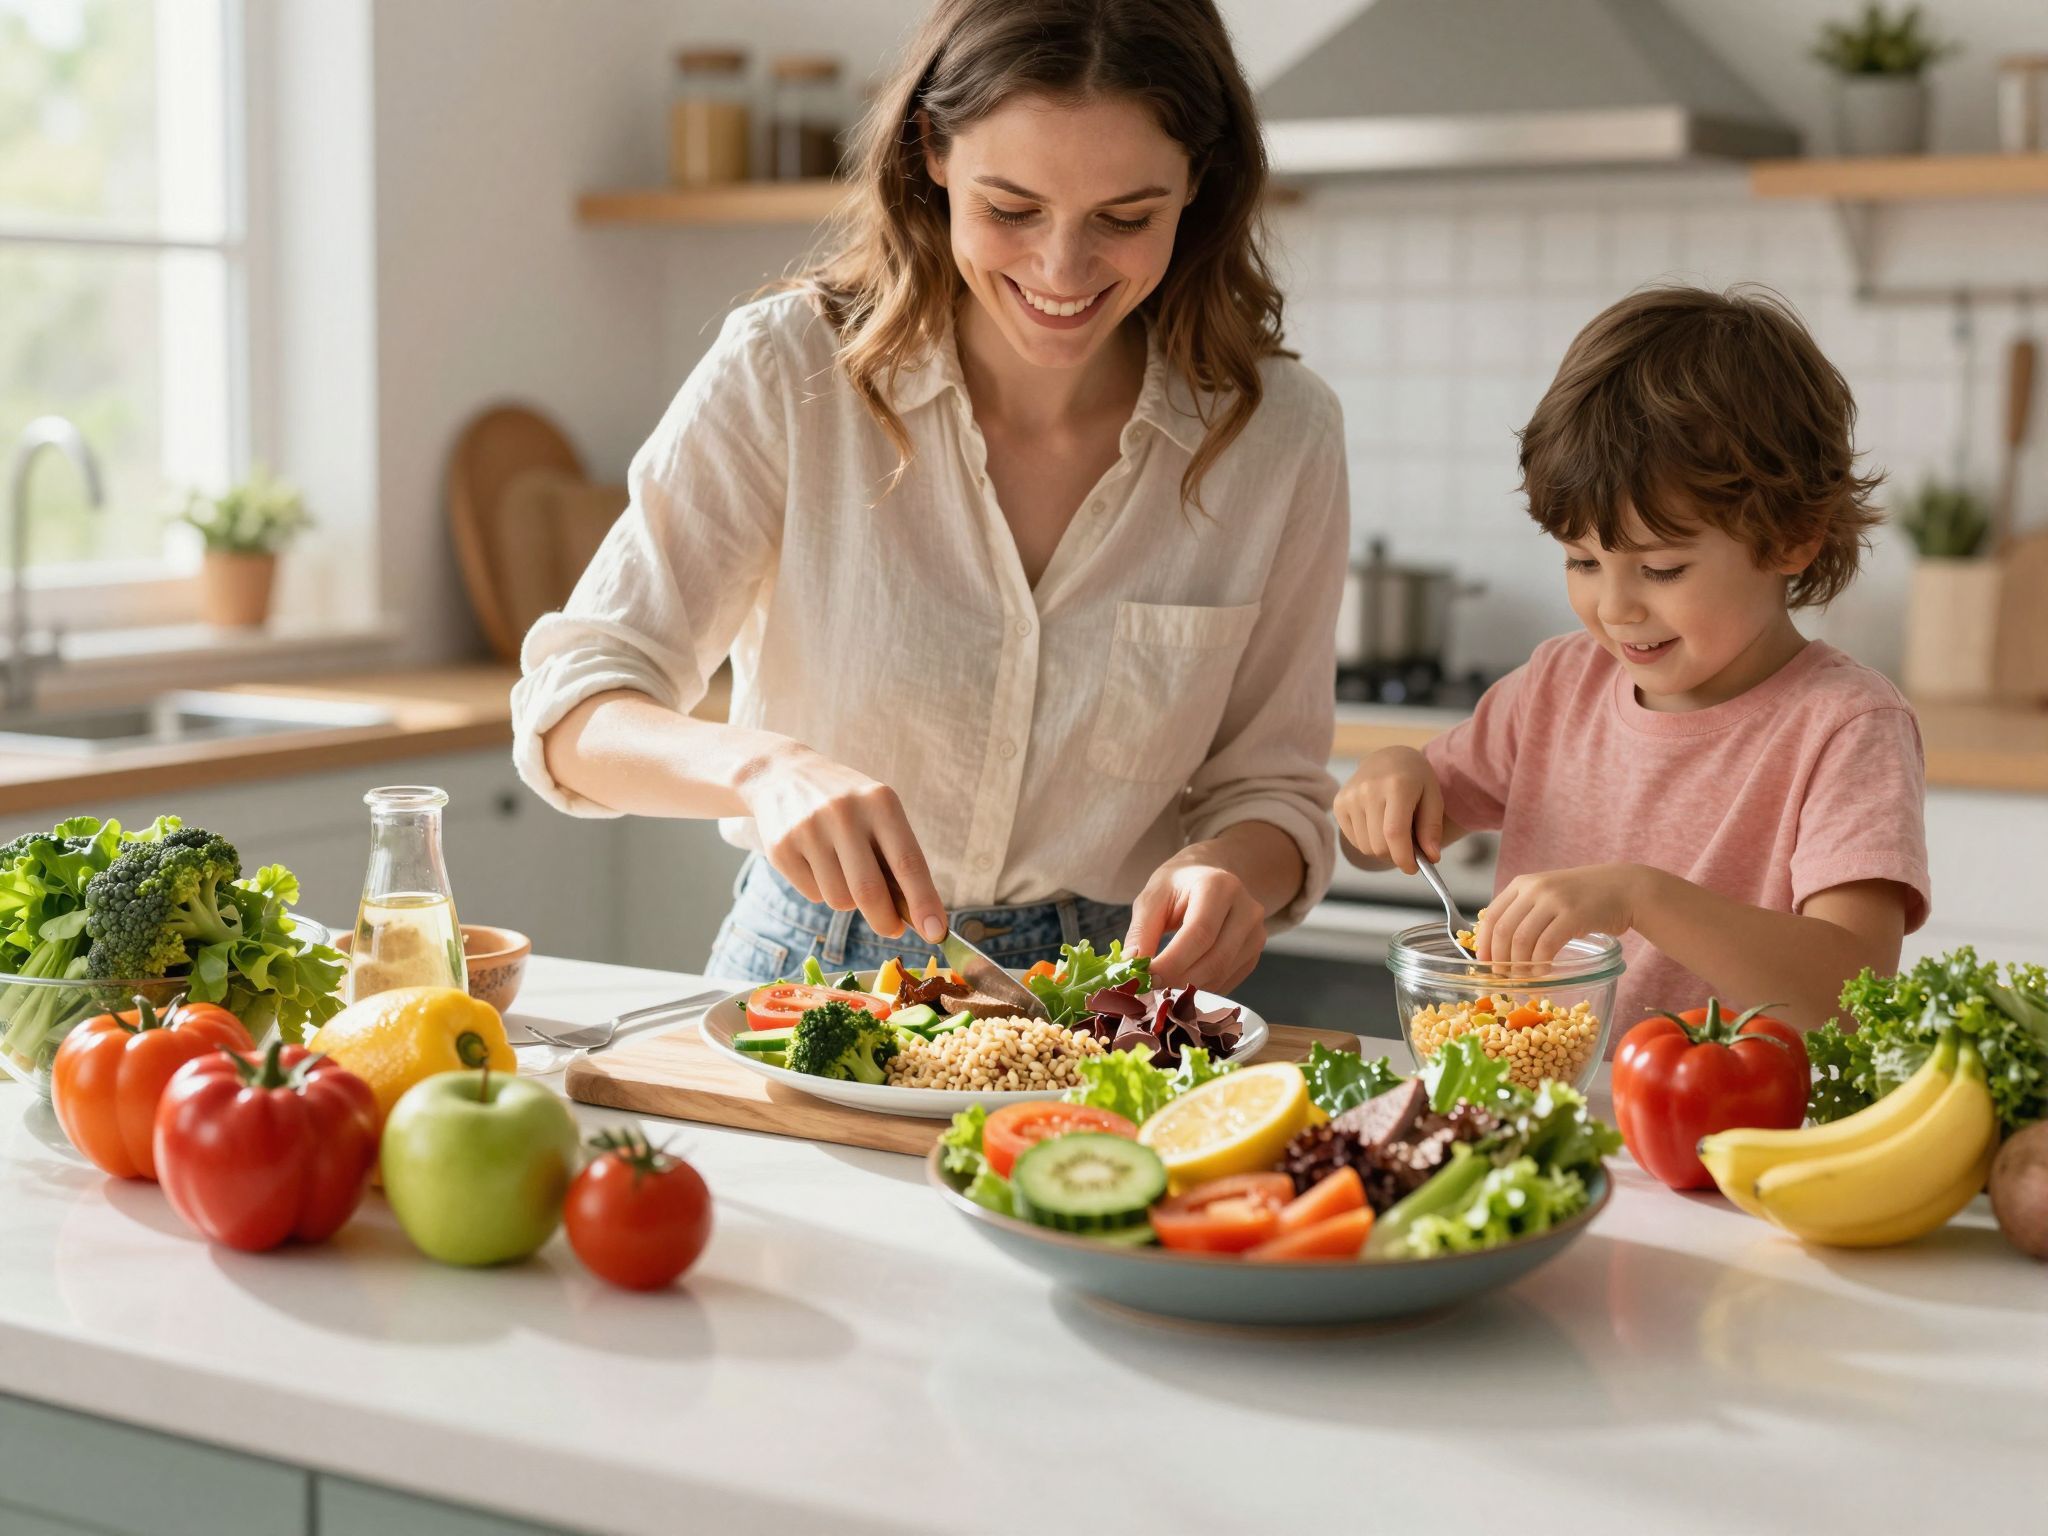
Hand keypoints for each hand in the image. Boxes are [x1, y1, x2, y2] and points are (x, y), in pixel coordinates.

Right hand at [736, 744, 946, 943]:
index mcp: (879, 802)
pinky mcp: (780, 848)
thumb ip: (896, 858)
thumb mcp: (878, 813)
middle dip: (886, 921)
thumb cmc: (848, 805)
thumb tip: (917, 917)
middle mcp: (843, 812)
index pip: (907, 862)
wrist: (783, 775)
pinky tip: (815, 861)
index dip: (924, 902)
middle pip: (869, 891)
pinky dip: (821, 890)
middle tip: (893, 930)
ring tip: (842, 869)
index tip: (937, 933)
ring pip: (840, 900)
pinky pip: (813, 895)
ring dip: (848, 899)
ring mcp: (808, 830)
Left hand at [1125, 856, 1267, 993]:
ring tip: (1160, 989)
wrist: (1210, 876)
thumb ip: (1142, 931)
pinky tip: (1180, 986)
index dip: (1173, 962)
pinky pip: (1228, 981)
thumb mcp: (1153, 897)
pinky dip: (1201, 989)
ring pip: (1222, 975)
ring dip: (1188, 989)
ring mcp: (1256, 934)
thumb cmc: (1179, 885)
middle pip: (1215, 959)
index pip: (1200, 933)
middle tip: (1148, 990)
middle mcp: (1247, 910)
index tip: (1146, 978)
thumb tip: (1132, 967)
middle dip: (1179, 980)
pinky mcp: (1254, 954)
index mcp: (1219, 886)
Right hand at [1334, 746, 1443, 873]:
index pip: (1395, 833)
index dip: (1404, 857)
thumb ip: (1432, 827)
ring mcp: (1349, 797)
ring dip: (1382, 849)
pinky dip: (1369, 841)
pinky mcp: (1339, 804)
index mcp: (1396, 785)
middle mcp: (1368, 790)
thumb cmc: (1414, 779)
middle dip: (1395, 855)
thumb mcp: (1433, 797)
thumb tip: (1431, 857)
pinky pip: (1354, 840)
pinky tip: (1377, 825)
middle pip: (1379, 845)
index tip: (1412, 868)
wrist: (1387, 758)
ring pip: (1366, 847)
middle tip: (1407, 848)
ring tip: (1393, 832)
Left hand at [1477, 864, 1645, 964]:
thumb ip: (1526, 912)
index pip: (1491, 916)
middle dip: (1499, 959)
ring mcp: (1554, 900)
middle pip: (1503, 930)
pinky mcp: (1573, 915)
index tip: (1484, 964)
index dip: (1483, 943)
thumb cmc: (1584, 898)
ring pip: (1522, 940)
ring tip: (1525, 978)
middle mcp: (1534, 889)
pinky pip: (1547, 945)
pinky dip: (1540, 964)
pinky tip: (1544, 973)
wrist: (1625, 888)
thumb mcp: (1548, 895)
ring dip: (1520, 965)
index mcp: (1523, 884)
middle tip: (1504, 978)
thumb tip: (1500, 947)